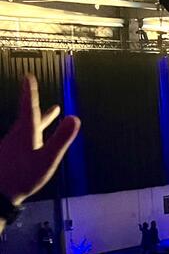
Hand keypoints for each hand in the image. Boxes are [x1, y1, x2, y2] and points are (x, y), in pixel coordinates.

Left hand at [0, 75, 80, 204]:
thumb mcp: (48, 158)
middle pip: (29, 116)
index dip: (30, 91)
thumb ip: (61, 138)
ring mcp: (12, 145)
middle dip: (39, 105)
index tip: (28, 77)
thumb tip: (75, 118)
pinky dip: (34, 134)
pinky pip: (23, 139)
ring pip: (26, 128)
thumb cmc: (23, 176)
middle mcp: (17, 136)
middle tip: (40, 92)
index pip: (29, 106)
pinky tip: (36, 142)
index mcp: (27, 132)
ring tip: (49, 115)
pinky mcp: (9, 156)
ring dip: (39, 119)